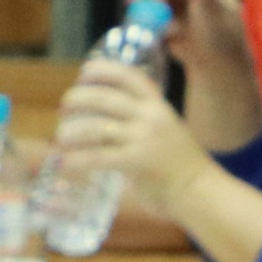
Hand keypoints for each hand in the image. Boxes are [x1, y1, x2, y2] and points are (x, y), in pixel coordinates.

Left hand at [54, 61, 217, 221]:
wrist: (201, 191)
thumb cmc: (180, 166)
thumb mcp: (165, 131)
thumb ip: (140, 122)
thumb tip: (102, 121)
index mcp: (158, 105)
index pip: (128, 76)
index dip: (103, 70)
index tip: (83, 74)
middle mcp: (151, 116)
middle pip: (105, 97)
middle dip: (78, 99)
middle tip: (63, 108)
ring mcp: (145, 138)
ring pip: (96, 126)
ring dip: (71, 131)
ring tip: (60, 139)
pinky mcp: (138, 162)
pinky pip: (99, 156)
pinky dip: (77, 161)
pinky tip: (65, 166)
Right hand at [128, 0, 251, 75]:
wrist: (219, 61)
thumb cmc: (224, 40)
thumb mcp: (216, 20)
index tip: (134, 1)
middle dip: (142, 2)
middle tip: (145, 24)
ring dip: (150, 17)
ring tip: (174, 33)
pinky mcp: (162, 4)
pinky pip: (144, 12)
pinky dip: (151, 25)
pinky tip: (172, 36)